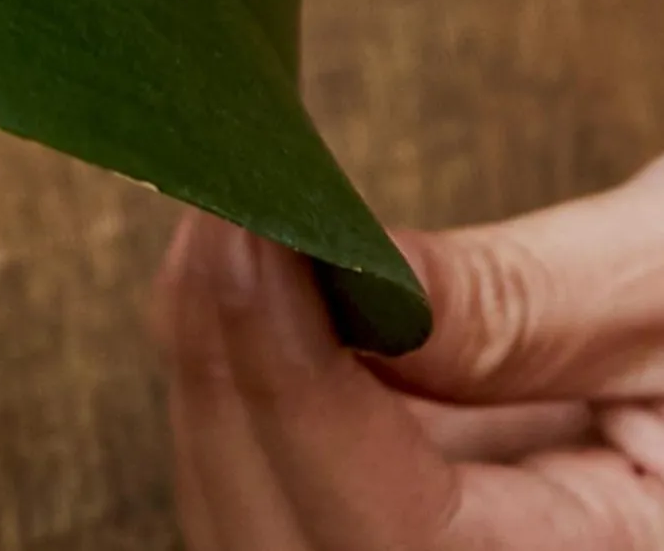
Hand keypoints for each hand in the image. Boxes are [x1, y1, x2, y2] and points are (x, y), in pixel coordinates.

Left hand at [157, 162, 663, 545]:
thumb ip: (525, 300)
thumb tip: (343, 269)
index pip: (397, 545)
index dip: (295, 398)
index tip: (244, 238)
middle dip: (231, 389)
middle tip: (212, 217)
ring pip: (286, 546)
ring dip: (235, 401)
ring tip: (232, 240)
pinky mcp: (461, 546)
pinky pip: (320, 523)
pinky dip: (271, 420)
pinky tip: (266, 302)